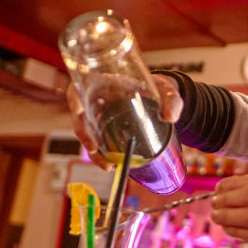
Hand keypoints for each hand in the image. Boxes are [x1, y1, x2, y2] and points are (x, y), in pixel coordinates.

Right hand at [66, 73, 183, 169]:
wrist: (160, 99)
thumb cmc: (159, 90)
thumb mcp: (167, 92)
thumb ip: (172, 101)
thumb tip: (170, 117)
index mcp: (106, 83)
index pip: (82, 87)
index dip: (75, 98)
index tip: (79, 109)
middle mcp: (97, 100)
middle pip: (80, 115)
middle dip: (84, 133)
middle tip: (94, 148)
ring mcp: (99, 116)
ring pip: (87, 133)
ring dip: (93, 151)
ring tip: (108, 165)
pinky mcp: (104, 129)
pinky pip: (97, 142)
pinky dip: (101, 155)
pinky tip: (111, 165)